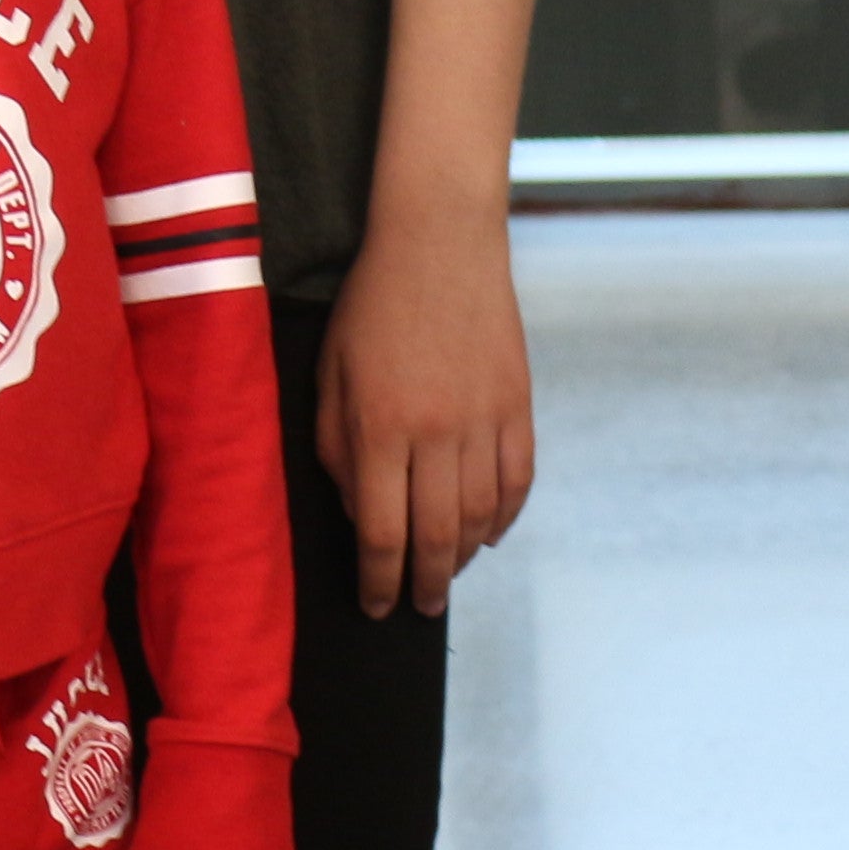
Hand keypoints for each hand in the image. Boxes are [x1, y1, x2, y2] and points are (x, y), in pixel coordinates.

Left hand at [314, 199, 534, 617]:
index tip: (377, 606)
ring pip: (482, 517)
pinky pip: (518, 482)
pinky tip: (487, 533)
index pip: (381, 532)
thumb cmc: (370, 306)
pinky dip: (505, 518)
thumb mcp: (329, 374)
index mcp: (379, 427)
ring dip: (464, 557)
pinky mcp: (519, 405)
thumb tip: (358, 513)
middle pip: (436, 537)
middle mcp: (436, 432)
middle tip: (420, 608)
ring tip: (449, 574)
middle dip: (425, 584)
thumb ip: (337, 449)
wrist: (439, 241)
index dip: (378, 580)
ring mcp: (485, 420)